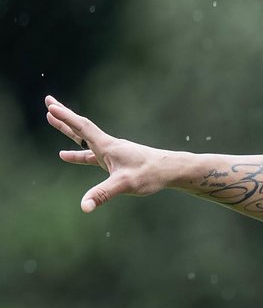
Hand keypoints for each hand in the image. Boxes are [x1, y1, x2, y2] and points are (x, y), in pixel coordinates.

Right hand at [45, 96, 170, 211]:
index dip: (65, 117)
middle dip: (63, 115)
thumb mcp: (124, 185)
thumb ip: (103, 194)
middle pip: (80, 127)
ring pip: (84, 138)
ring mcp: (112, 153)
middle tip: (48, 101)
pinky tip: (65, 155)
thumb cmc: (150, 175)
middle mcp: (108, 145)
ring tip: (51, 119)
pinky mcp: (115, 161)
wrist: (170, 171)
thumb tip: (84, 206)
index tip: (50, 105)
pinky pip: (90, 154)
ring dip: (67, 129)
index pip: (82, 127)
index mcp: (108, 146)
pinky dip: (77, 153)